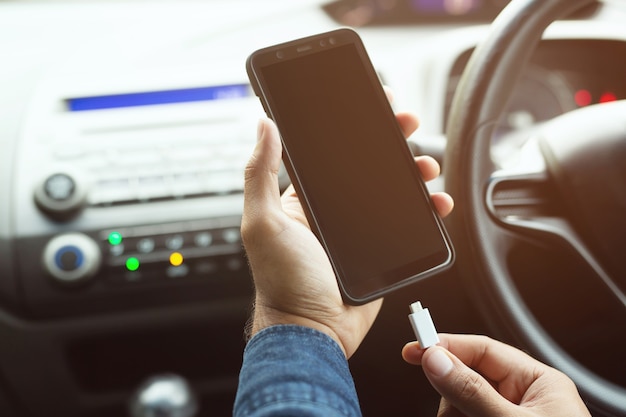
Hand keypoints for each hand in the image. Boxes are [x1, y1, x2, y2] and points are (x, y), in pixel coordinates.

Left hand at [241, 114, 452, 357]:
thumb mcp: (262, 223)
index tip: (372, 105)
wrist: (312, 331)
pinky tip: (437, 203)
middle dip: (391, 141)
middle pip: (369, 167)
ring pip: (394, 192)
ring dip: (413, 172)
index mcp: (304, 200)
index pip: (332, 153)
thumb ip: (260, 174)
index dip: (353, 128)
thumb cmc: (281, 282)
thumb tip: (263, 127)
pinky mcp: (381, 252)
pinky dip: (427, 212)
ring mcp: (359, 232)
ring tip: (426, 166)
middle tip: (407, 123)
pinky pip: (408, 225)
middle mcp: (333, 212)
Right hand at [402, 334, 590, 416]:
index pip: (484, 350)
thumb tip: (438, 361)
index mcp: (538, 384)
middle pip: (466, 382)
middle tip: (451, 414)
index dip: (448, 347)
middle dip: (451, 399)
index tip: (416, 350)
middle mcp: (522, 401)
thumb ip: (474, 393)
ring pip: (459, 409)